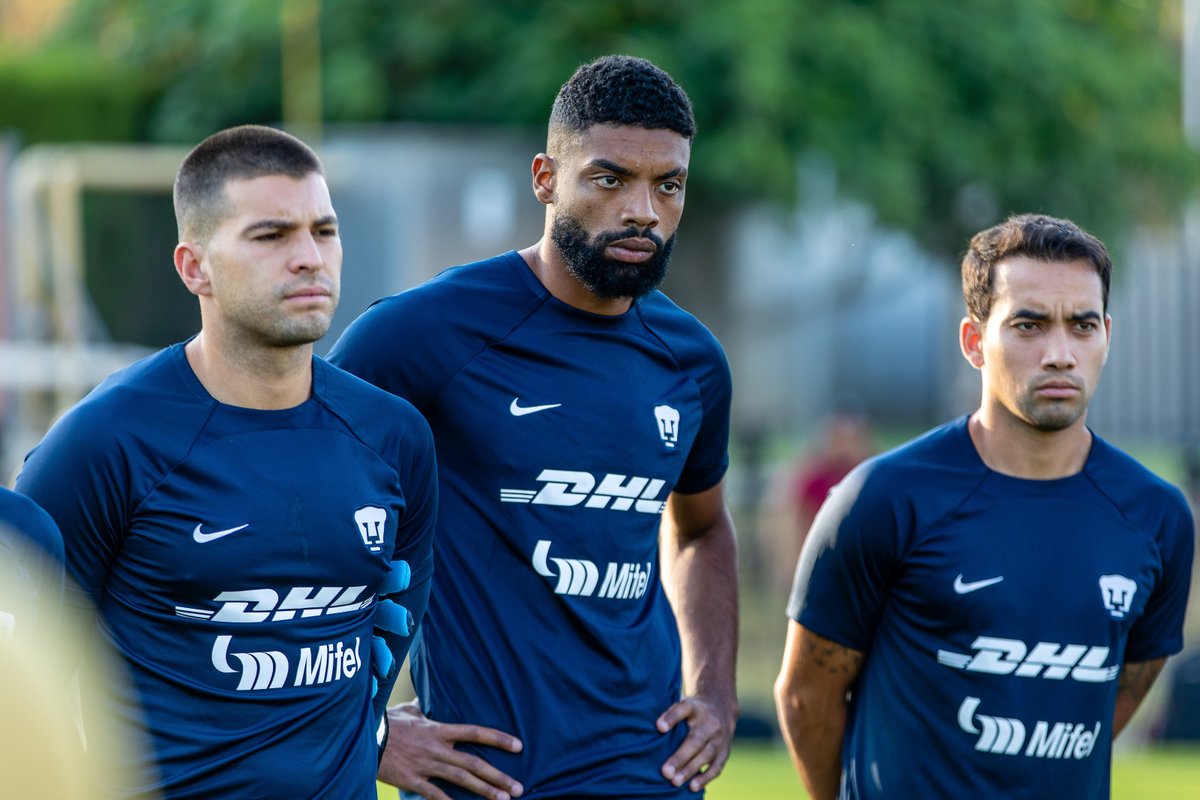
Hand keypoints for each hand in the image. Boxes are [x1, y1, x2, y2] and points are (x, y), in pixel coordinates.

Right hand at [378, 702, 524, 799]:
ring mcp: (426, 766)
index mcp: (439, 729)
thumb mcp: (410, 711)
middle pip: (474, 763)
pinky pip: (436, 795)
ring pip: (461, 780)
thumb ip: (425, 709)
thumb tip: (430, 700)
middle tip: (519, 788)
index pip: (475, 731)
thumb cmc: (388, 722)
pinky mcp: (413, 781)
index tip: (518, 746)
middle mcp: (437, 748)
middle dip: (499, 776)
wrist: (365, 737)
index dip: (498, 738)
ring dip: (485, 791)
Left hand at [657, 694, 736, 792]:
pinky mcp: (725, 751)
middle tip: (666, 772)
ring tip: (676, 782)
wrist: (722, 707)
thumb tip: (659, 728)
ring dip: (691, 769)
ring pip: (706, 755)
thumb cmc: (693, 711)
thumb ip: (670, 715)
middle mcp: (710, 723)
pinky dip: (705, 777)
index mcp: (696, 708)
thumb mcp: (683, 705)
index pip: (683, 709)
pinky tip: (692, 786)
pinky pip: (716, 766)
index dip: (671, 718)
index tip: (660, 727)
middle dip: (681, 757)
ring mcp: (720, 738)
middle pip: (696, 740)